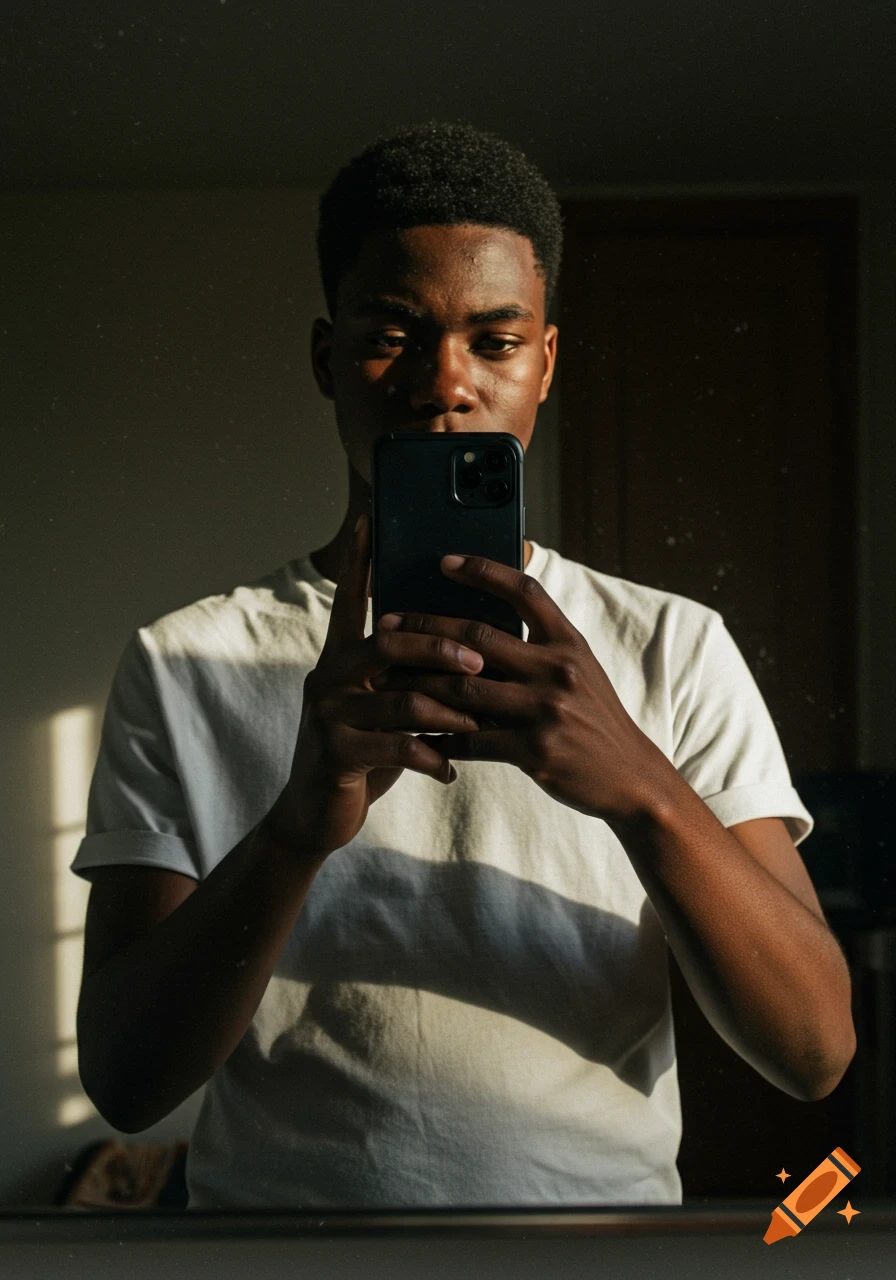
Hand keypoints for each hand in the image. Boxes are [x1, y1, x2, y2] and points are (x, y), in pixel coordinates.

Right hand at [261, 514, 487, 858]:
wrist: (315, 814)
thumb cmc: (364, 751)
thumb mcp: (384, 705)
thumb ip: (408, 673)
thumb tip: (466, 639)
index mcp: (341, 656)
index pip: (351, 597)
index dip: (360, 558)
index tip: (371, 516)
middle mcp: (328, 675)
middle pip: (389, 640)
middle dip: (441, 646)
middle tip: (480, 660)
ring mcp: (327, 713)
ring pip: (403, 698)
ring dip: (451, 712)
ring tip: (477, 726)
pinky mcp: (335, 752)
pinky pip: (399, 747)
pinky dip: (434, 757)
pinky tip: (450, 769)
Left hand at [376, 553, 674, 822]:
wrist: (629, 776)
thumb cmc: (593, 717)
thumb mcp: (579, 668)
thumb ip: (541, 642)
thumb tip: (485, 619)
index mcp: (568, 642)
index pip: (524, 590)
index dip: (483, 571)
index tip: (444, 561)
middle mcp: (558, 669)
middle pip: (477, 637)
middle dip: (425, 628)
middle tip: (386, 624)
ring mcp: (546, 711)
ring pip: (463, 689)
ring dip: (419, 683)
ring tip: (387, 678)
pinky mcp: (535, 752)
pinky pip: (471, 740)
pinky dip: (439, 736)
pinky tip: (415, 733)